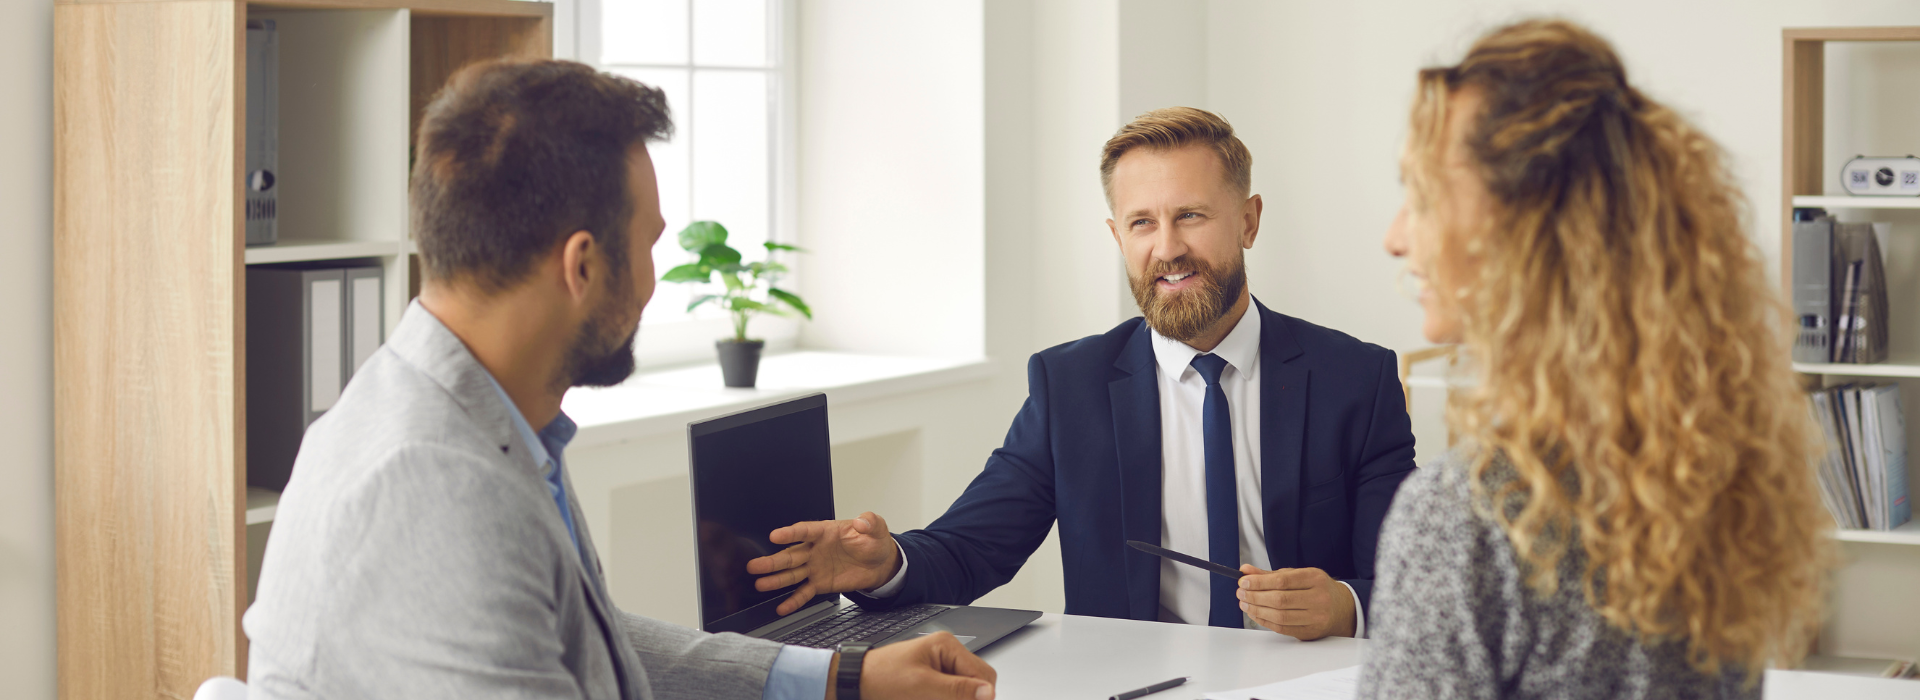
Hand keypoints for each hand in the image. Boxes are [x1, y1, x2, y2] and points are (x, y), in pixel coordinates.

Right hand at [746, 512, 901, 615]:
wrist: (880, 563)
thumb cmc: (873, 542)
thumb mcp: (876, 528)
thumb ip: (869, 522)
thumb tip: (861, 521)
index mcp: (825, 532)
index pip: (805, 531)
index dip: (790, 533)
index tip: (775, 536)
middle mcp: (815, 550)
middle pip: (791, 554)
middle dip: (773, 561)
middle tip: (755, 565)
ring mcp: (815, 567)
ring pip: (792, 573)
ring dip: (776, 579)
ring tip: (760, 584)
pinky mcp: (820, 583)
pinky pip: (804, 592)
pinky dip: (794, 601)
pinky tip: (782, 607)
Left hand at [830, 631, 995, 699]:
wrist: (854, 683)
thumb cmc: (880, 677)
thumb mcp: (921, 686)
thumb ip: (957, 689)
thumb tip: (987, 692)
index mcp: (947, 646)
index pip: (983, 675)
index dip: (983, 696)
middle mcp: (947, 655)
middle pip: (976, 684)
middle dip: (968, 698)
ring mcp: (940, 669)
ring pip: (964, 693)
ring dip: (957, 699)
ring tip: (931, 698)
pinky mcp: (933, 683)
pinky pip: (950, 694)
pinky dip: (946, 699)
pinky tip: (932, 699)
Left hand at [1235, 565, 1355, 640]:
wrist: (1341, 608)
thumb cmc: (1316, 588)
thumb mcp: (1297, 575)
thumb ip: (1270, 574)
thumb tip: (1245, 571)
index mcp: (1315, 578)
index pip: (1282, 580)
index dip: (1259, 582)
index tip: (1244, 581)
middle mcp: (1319, 598)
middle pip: (1280, 599)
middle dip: (1255, 596)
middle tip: (1241, 593)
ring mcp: (1316, 617)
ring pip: (1280, 616)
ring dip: (1257, 610)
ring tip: (1245, 604)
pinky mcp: (1311, 632)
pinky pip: (1283, 628)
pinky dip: (1265, 621)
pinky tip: (1256, 614)